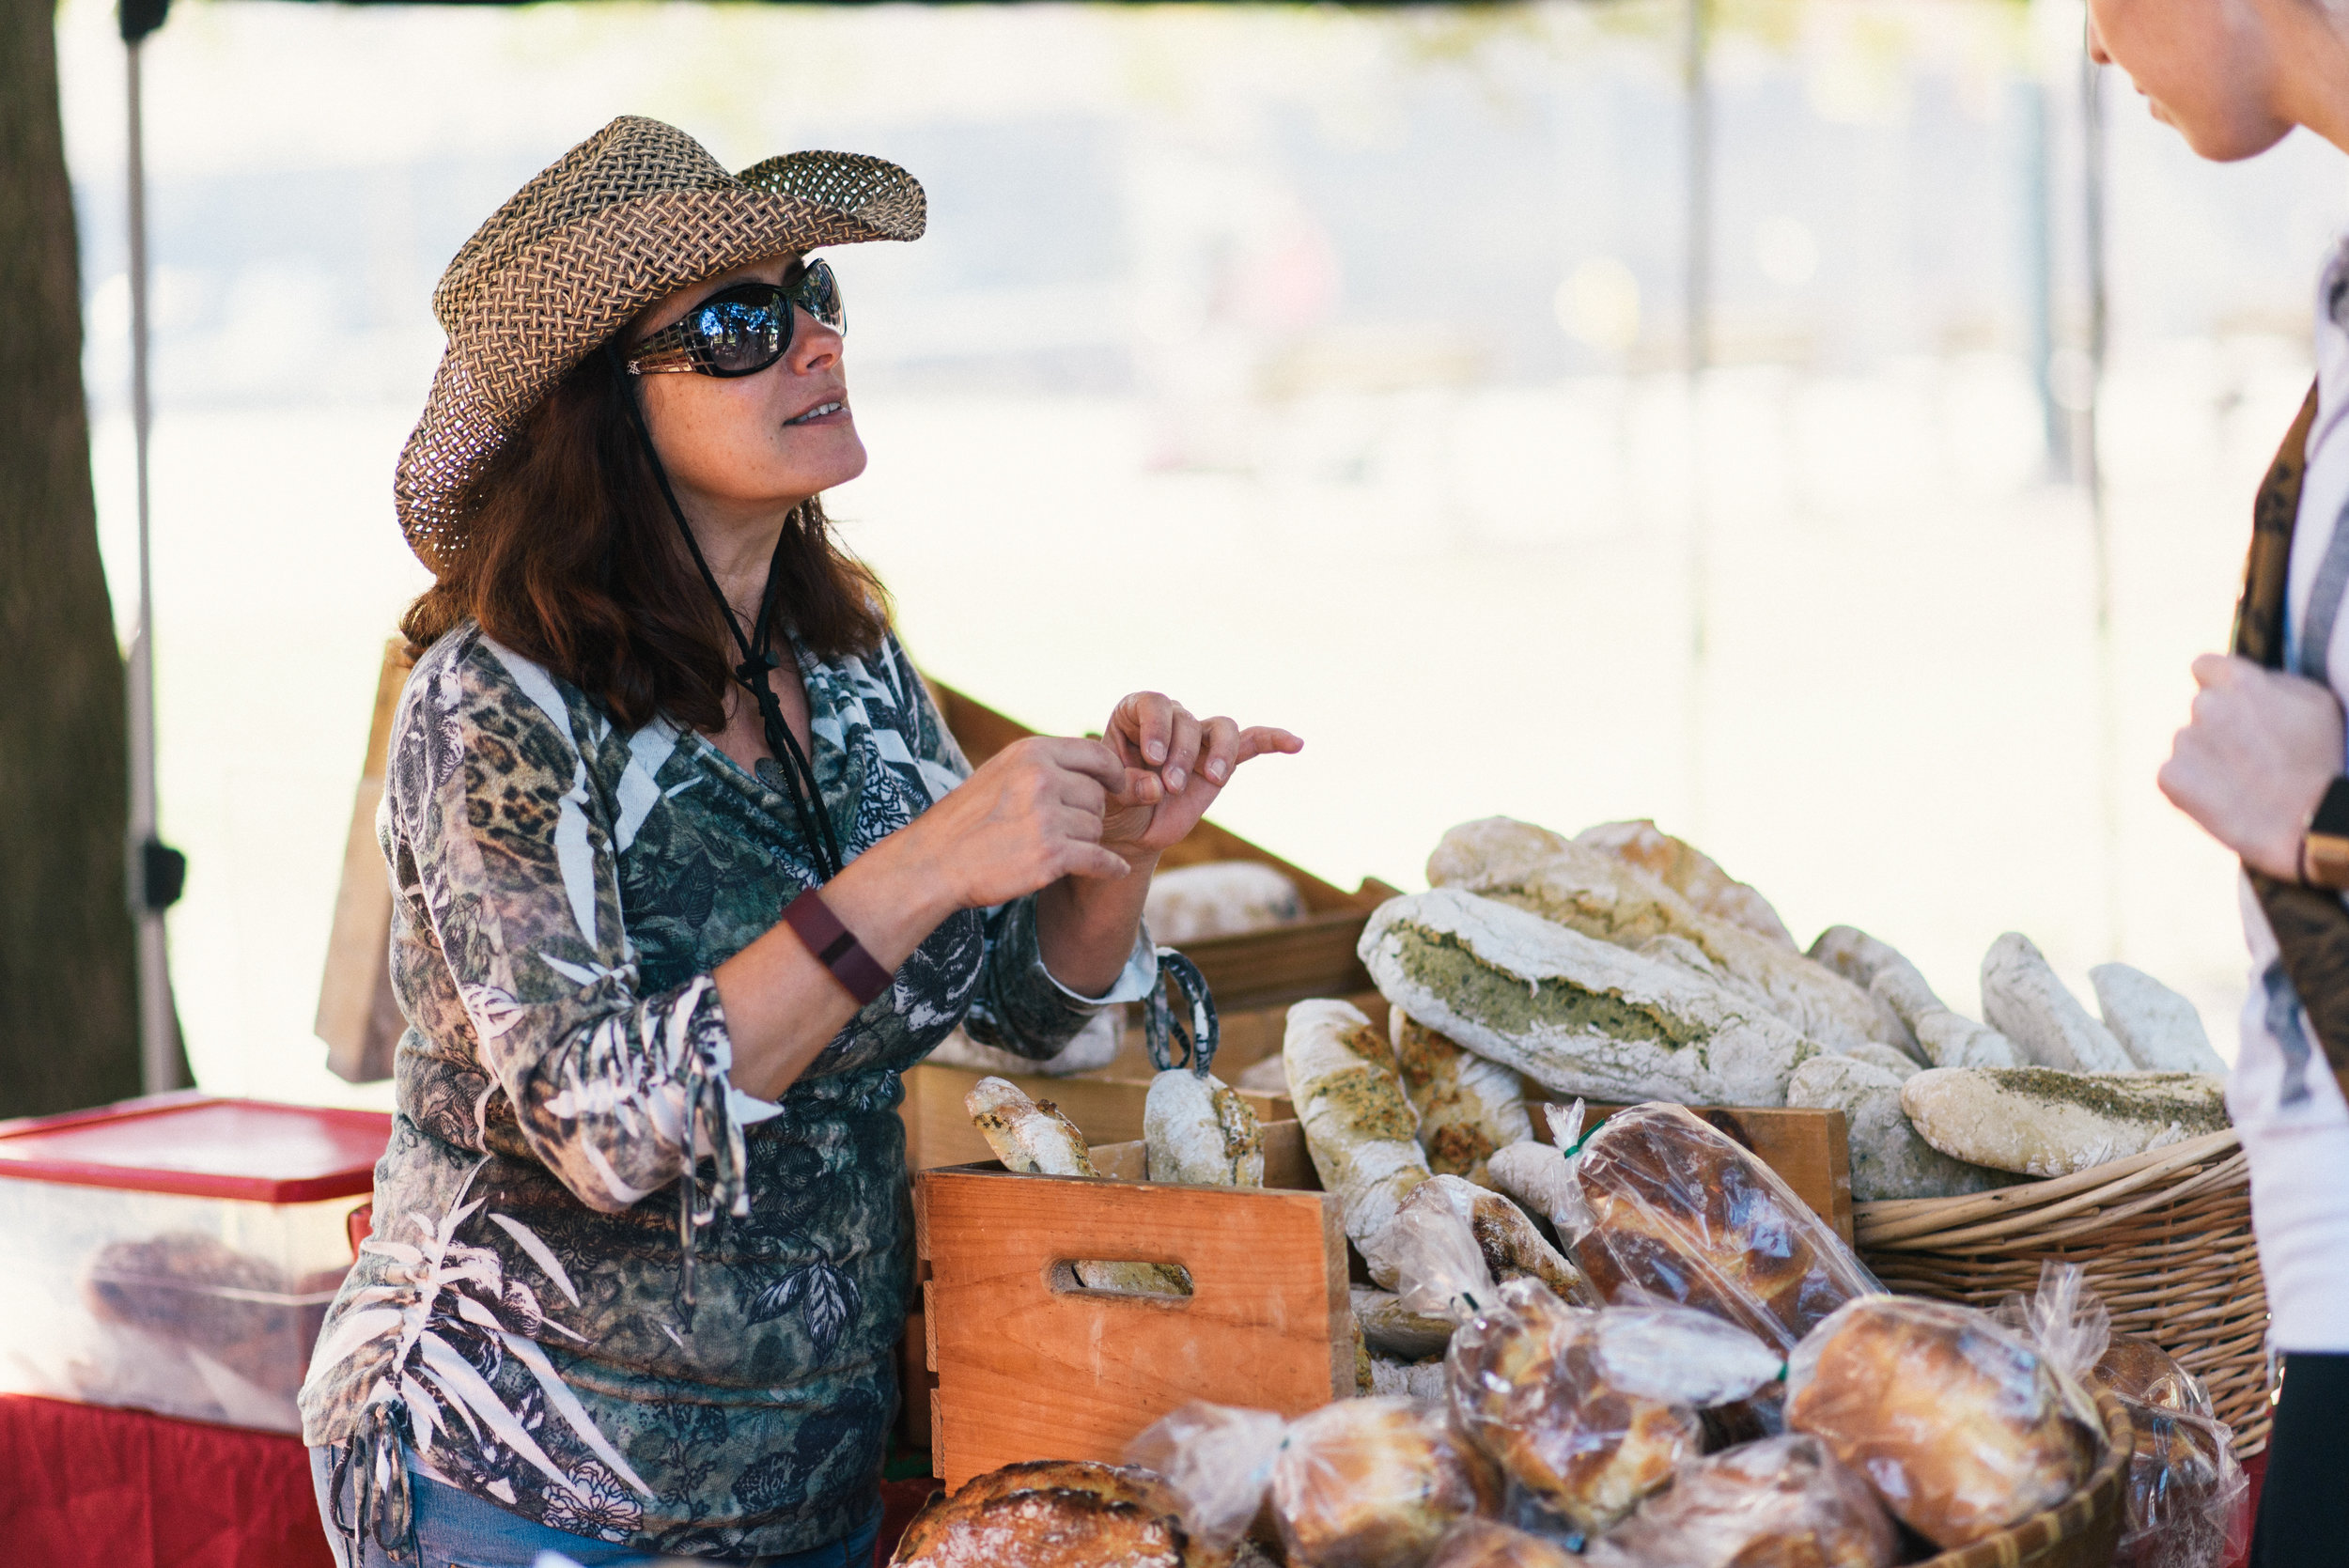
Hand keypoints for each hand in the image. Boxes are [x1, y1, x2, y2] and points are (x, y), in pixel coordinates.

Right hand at [891, 736, 1135, 910]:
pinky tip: (1113, 869)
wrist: (933, 863)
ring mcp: (1046, 817)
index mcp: (1031, 753)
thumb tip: (1103, 767)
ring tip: (1048, 848)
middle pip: (1098, 796)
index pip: (1097, 754)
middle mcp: (1042, 778)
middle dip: (1086, 815)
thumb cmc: (968, 820)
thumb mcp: (1003, 773)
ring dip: (1084, 843)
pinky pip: (1101, 859)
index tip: (1118, 787)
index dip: (1114, 773)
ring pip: (1096, 829)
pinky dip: (1109, 868)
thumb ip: (1046, 766)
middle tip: (1058, 831)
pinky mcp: (1050, 855)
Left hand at [1094, 691, 1302, 865]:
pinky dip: (1273, 740)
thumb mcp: (1108, 799)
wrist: (1130, 832)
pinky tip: (1295, 743)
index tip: (1152, 759)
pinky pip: (1252, 743)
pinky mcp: (1222, 761)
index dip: (1157, 727)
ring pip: (1221, 729)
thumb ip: (1128, 789)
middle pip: (1188, 720)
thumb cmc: (1112, 808)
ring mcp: (1199, 739)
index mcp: (1135, 716)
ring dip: (1219, 753)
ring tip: (1212, 779)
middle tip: (1170, 788)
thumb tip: (1158, 787)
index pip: (1154, 704)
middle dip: (1182, 754)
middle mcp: (1170, 720)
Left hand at [2158, 654, 2344, 878]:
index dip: (2219, 686)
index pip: (2205, 667)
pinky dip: (2192, 788)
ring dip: (2207, 758)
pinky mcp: (2171, 778)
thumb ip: (2270, 681)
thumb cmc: (2321, 760)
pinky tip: (2225, 798)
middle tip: (2252, 755)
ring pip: (2189, 744)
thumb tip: (2242, 678)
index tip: (2235, 706)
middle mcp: (2205, 705)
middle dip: (2220, 726)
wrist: (2314, 822)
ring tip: (2245, 782)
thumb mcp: (2314, 702)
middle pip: (2201, 709)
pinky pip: (2174, 776)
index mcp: (2238, 680)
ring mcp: (2185, 742)